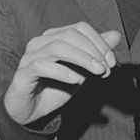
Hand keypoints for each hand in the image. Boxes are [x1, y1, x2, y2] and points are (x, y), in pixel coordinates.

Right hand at [3, 22, 121, 124]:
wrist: (32, 111)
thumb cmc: (54, 88)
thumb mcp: (81, 71)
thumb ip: (95, 54)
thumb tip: (116, 35)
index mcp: (53, 37)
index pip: (79, 28)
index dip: (98, 42)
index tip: (111, 62)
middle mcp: (40, 42)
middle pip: (70, 35)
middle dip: (92, 50)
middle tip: (106, 68)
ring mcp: (29, 57)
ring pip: (57, 47)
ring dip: (82, 58)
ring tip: (97, 72)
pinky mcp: (23, 73)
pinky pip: (42, 66)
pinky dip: (61, 71)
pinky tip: (75, 79)